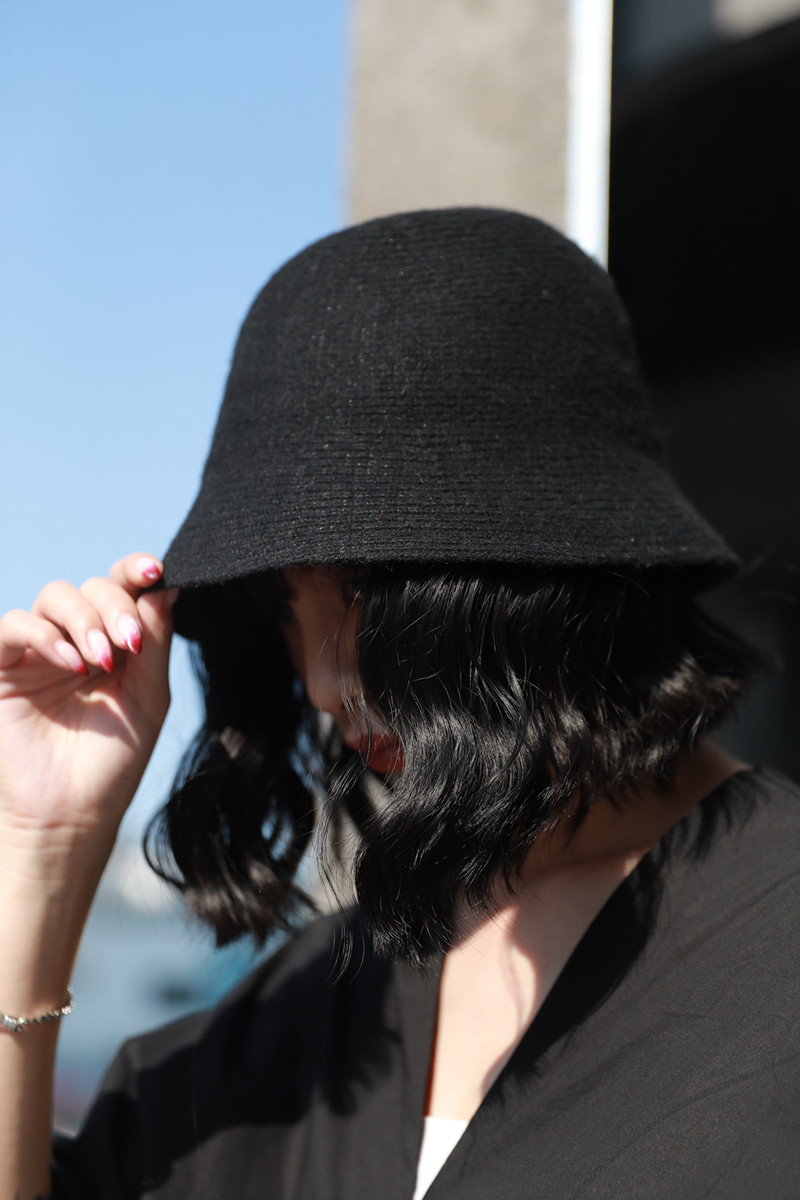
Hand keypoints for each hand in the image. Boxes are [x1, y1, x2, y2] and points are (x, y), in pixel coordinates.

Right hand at [0, 553, 175, 856]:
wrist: (73, 813)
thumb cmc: (113, 760)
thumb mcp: (147, 696)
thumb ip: (156, 641)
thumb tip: (165, 586)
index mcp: (114, 642)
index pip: (123, 588)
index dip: (136, 570)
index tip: (154, 569)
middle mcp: (77, 639)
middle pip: (93, 586)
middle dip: (116, 606)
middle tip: (130, 642)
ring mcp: (39, 651)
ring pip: (55, 595)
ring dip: (85, 619)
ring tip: (101, 661)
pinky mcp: (4, 667)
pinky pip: (15, 625)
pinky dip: (46, 635)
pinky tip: (73, 665)